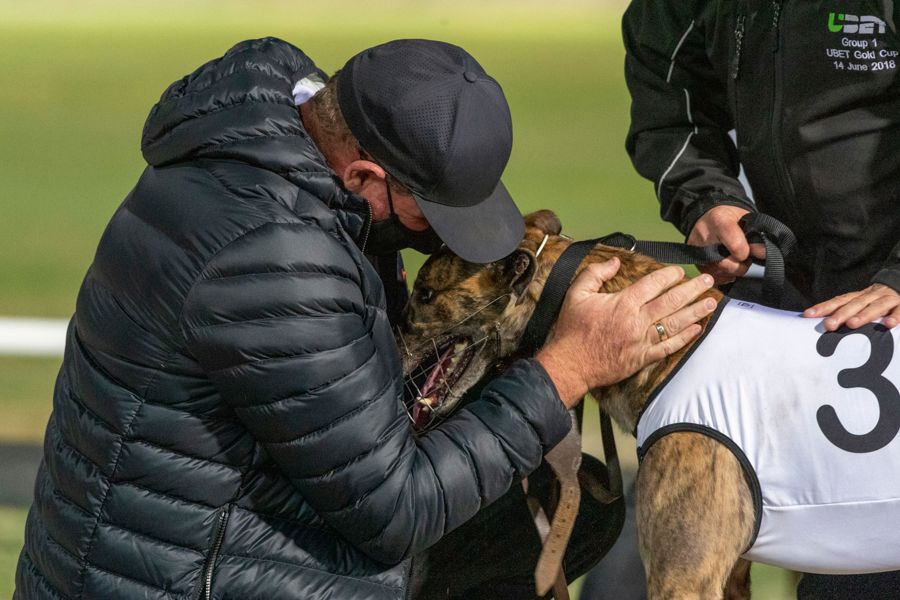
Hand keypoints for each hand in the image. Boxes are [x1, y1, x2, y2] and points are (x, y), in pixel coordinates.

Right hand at [536, 258, 716, 407]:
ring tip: (711, 303)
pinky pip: (668, 347)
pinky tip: (697, 330)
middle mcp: (637, 321)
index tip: (680, 271)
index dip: (669, 275)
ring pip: (675, 323)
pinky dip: (684, 338)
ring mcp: (642, 341)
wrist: (570, 364)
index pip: (653, 284)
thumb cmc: (572, 329)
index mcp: (623, 303)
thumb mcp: (576, 294)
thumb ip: (595, 273)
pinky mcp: (642, 358)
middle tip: (708, 281)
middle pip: (671, 302)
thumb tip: (615, 261)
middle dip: (692, 290)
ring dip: (695, 312)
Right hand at [688, 205, 765, 283]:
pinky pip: (715, 278)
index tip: (748, 248)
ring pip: (722, 274)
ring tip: (732, 258)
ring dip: (732, 270)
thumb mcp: (745, 217)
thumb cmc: (729, 219)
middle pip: (728, 265)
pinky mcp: (696, 265)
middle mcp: (704, 238)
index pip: (737, 247)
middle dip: (740, 264)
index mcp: (719, 222)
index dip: (747, 252)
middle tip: (742, 256)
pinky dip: (723, 275)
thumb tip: (763, 253)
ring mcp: (697, 253)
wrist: (707, 219)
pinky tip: (725, 264)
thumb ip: (756, 235)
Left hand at [803, 284, 899, 330]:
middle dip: (840, 314)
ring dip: (864, 315)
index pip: (838, 301)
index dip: (823, 307)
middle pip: (854, 304)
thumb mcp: (860, 303)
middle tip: (829, 325)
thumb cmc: (876, 301)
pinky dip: (895, 316)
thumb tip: (822, 324)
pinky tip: (889, 325)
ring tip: (852, 324)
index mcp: (857, 297)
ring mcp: (887, 300)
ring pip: (875, 307)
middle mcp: (870, 297)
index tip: (808, 315)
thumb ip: (845, 311)